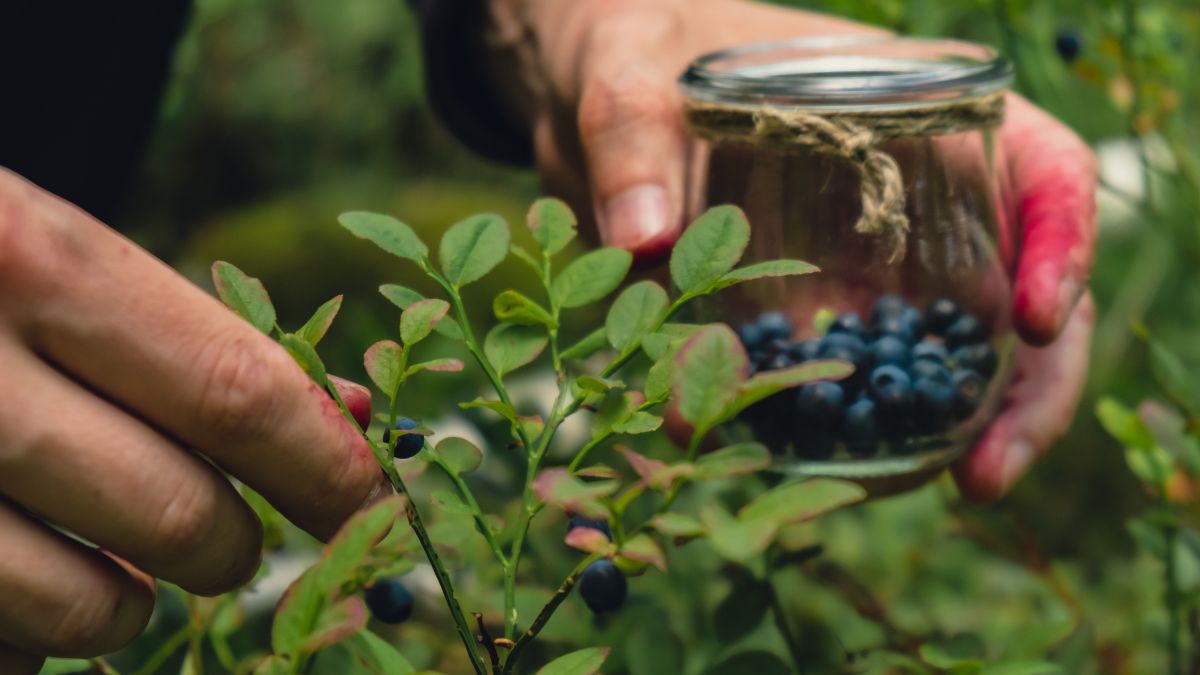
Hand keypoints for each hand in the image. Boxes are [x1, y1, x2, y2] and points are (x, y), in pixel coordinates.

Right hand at [0, 169, 385, 671]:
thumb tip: (349, 416)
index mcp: (28, 260)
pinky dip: (38, 627)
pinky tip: (14, 562)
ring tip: (116, 552)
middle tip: (235, 536)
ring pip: (89, 610)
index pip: (236, 393)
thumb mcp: (62, 261)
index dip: (329, 467)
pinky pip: (5, 643)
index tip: (377, 507)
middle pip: (179, 514)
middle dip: (241, 547)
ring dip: (139, 603)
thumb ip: (201, 340)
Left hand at [487, 0, 1095, 497]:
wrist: (590, 93)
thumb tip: (644, 239)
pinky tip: (814, 478)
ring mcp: (866, 261)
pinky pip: (849, 378)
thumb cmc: (633, 44)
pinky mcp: (807, 311)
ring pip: (949, 352)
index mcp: (916, 112)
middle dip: (1025, 387)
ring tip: (912, 492)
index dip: (1061, 241)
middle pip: (1016, 288)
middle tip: (988, 472)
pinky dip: (842, 433)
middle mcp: (912, 197)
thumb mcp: (628, 65)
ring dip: (947, 432)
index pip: (1039, 168)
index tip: (1035, 320)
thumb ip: (629, 133)